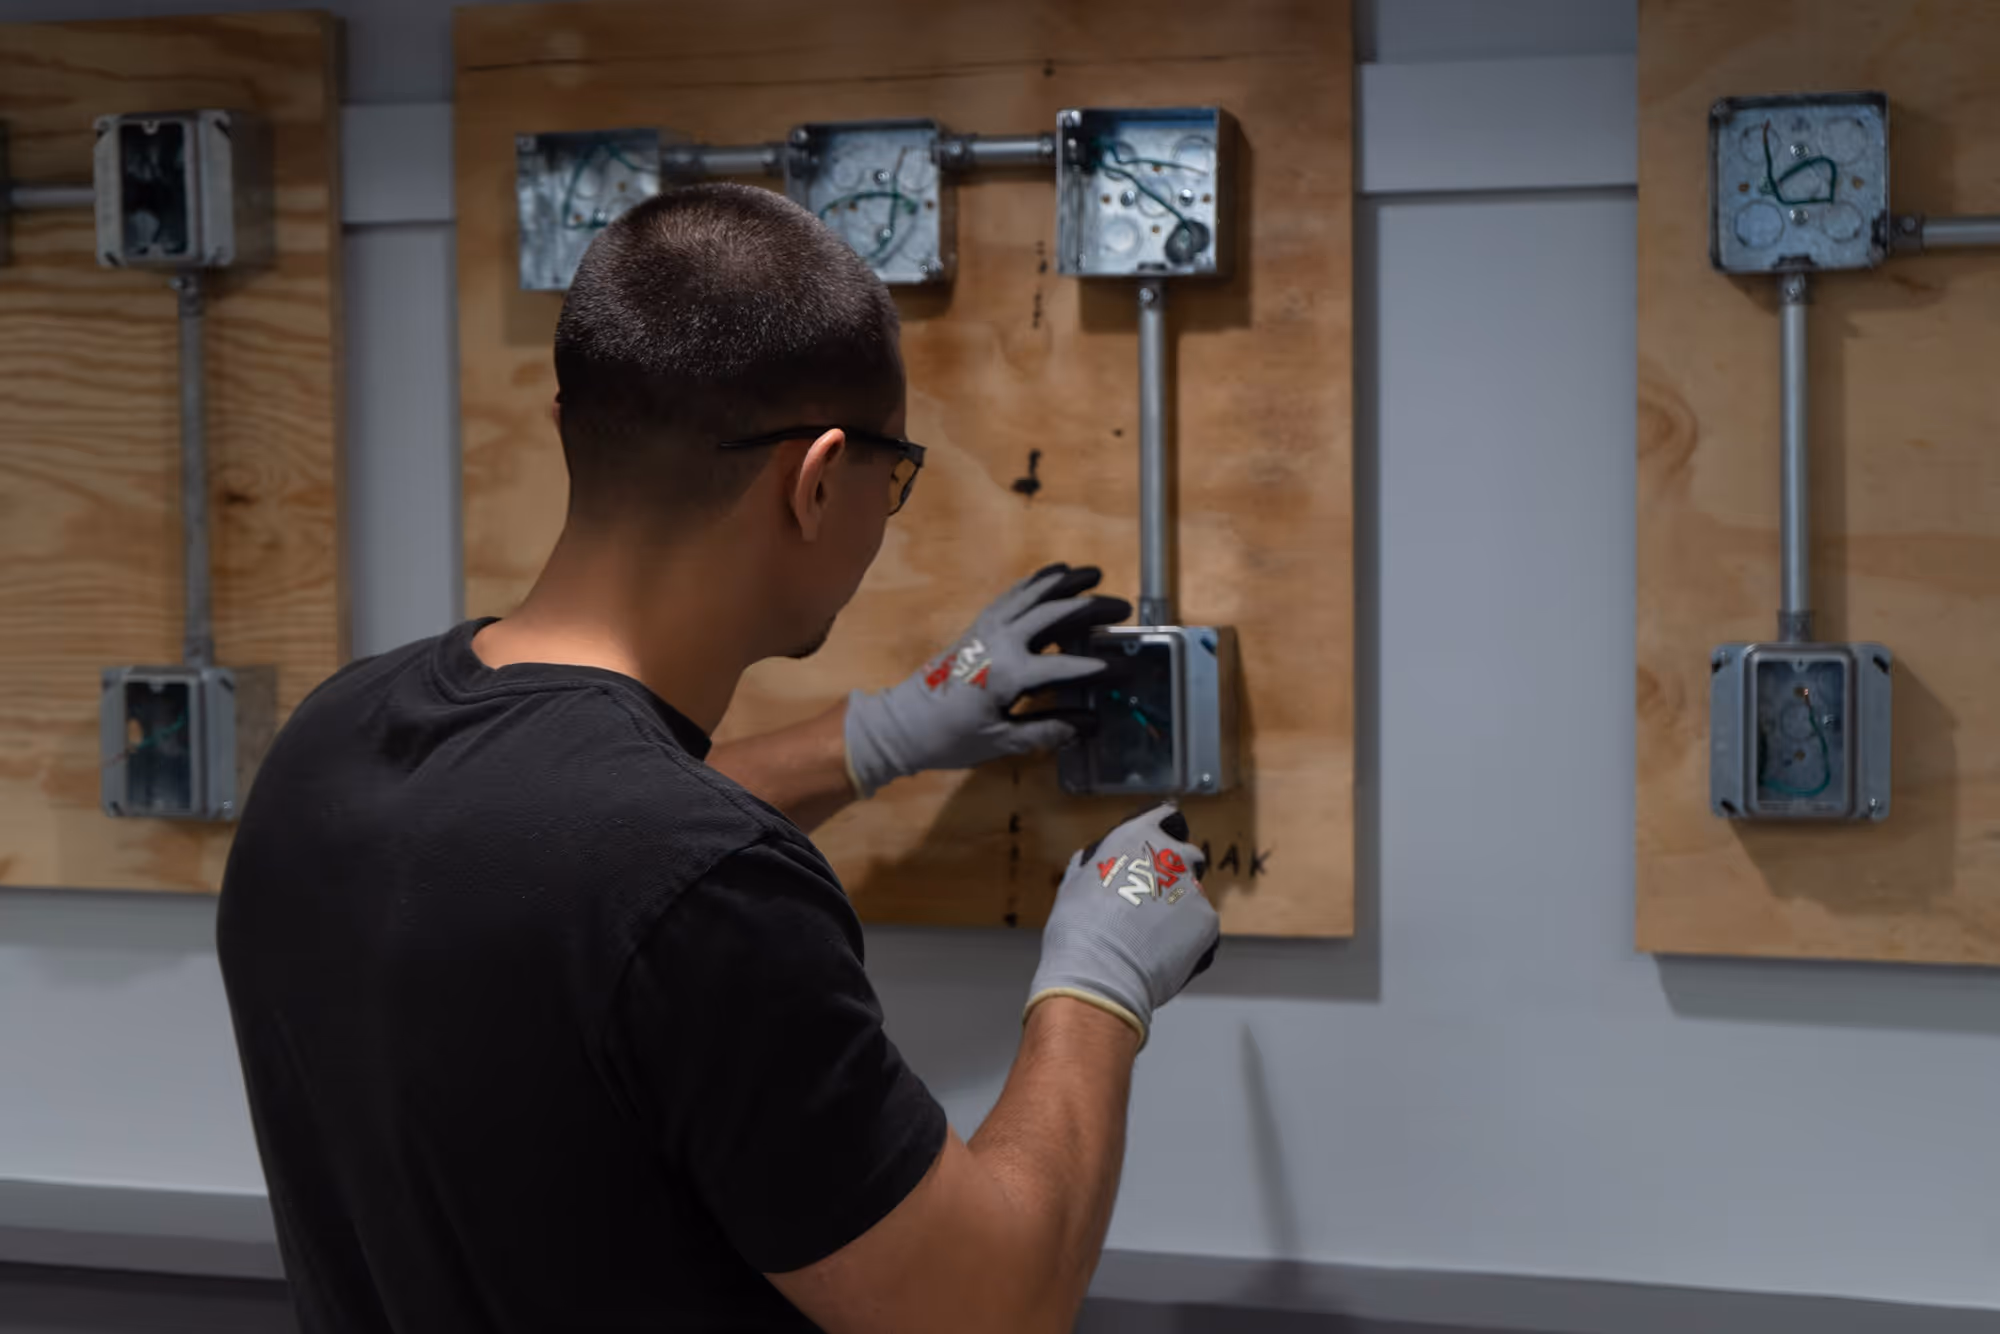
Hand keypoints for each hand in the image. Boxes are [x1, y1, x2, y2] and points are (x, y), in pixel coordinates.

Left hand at [842, 564, 1129, 798]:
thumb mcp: (1001, 742)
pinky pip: (1012, 594)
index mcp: (1008, 674)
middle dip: (1091, 608)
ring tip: (1094, 574)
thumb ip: (1047, 730)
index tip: (1127, 669)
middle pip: (1054, 614)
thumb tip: (1089, 725)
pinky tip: (1054, 575)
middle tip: (1121, 607)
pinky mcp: (978, 624)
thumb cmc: (950, 738)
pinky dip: (1036, 582)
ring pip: (1032, 594)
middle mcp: (1000, 641)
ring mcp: (987, 627)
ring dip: (1065, 583)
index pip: (1067, 666)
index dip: (1100, 668)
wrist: (903, 724)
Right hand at [1024, 804, 1219, 1046]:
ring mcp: (1194, 887)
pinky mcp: (1208, 920)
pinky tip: (1164, 954)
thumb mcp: (1075, 884)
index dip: (1163, 828)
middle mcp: (1171, 854)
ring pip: (1192, 894)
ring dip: (1179, 907)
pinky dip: (1188, 937)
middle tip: (1151, 901)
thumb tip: (1091, 861)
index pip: (1164, 816)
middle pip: (1186, 855)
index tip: (1161, 841)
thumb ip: (1093, 866)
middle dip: (1174, 873)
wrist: (1101, 972)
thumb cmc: (1078, 928)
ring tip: (1152, 937)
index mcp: (1137, 837)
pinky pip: (1201, 925)